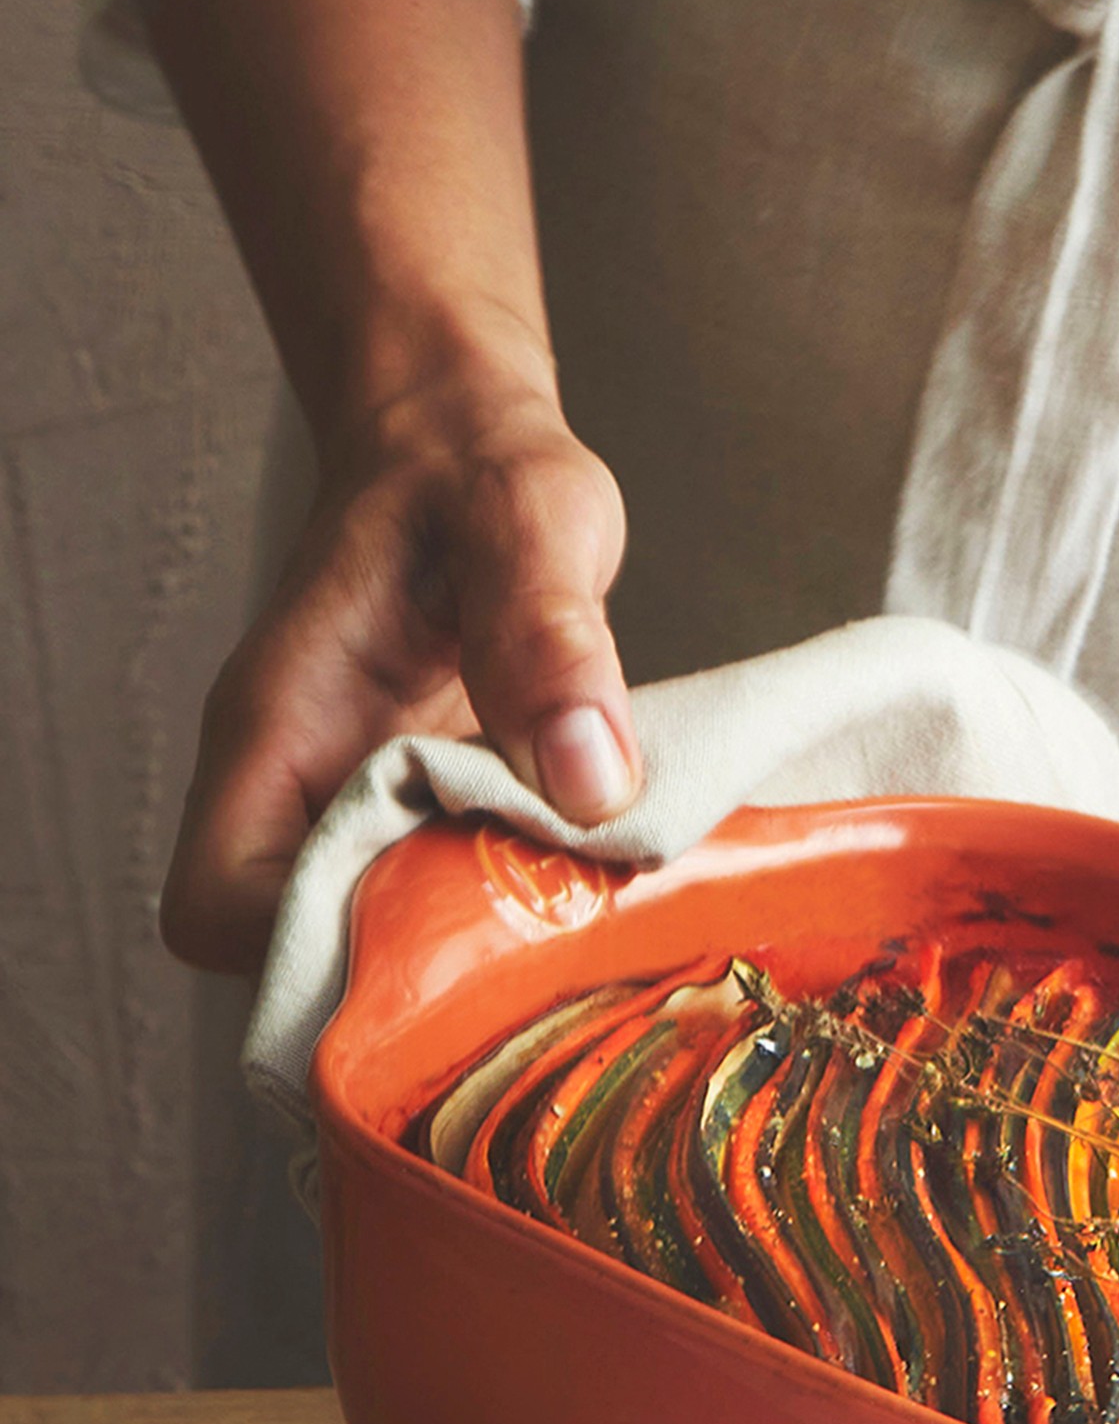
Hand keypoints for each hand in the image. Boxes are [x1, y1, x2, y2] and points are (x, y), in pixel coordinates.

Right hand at [162, 368, 639, 974]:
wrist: (469, 444)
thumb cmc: (475, 468)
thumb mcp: (531, 522)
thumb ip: (550, 639)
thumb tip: (588, 782)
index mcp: (279, 726)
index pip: (221, 905)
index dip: (311, 956)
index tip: (440, 948)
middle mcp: (301, 782)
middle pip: (301, 952)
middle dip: (412, 978)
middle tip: (541, 966)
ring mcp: (360, 802)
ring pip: (375, 937)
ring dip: (469, 954)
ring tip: (578, 938)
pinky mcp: (426, 810)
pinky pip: (438, 898)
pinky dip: (506, 913)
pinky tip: (591, 898)